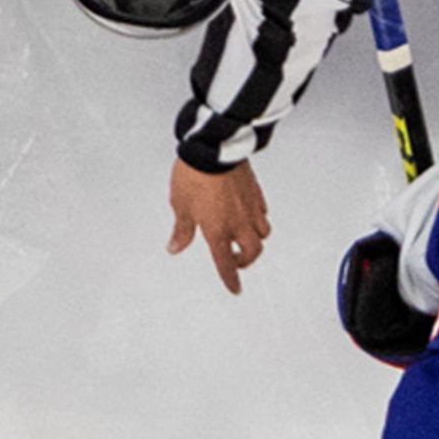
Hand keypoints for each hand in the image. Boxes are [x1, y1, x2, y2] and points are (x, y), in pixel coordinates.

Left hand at [167, 158, 270, 292]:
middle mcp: (238, 222)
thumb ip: (182, 230)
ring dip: (255, 240)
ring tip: (244, 237)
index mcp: (217, 230)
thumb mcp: (180, 206)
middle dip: (246, 261)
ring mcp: (250, 207)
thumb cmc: (194, 175)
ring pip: (263, 233)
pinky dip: (258, 219)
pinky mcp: (256, 191)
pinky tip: (249, 214)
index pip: (226, 263)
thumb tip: (175, 247)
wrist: (212, 149)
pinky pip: (263, 212)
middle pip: (253, 252)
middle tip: (236, 260)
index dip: (230, 279)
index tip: (234, 288)